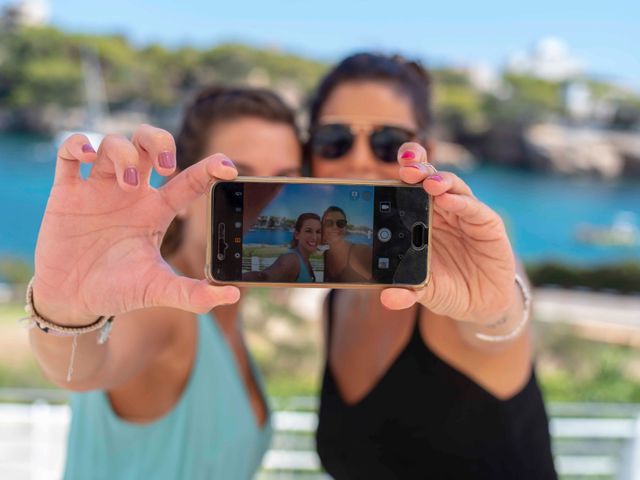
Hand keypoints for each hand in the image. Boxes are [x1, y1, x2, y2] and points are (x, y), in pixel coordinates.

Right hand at [32, 125, 239, 325]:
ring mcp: (99, 189)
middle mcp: (131, 193)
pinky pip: (69, 152)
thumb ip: (192, 293)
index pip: (189, 180)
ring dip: (123, 154)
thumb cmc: (118, 291)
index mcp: (157, 211)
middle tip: (165, 166)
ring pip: (113, 144)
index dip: (210, 167)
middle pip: (149, 144)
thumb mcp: (156, 289)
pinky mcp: (66, 191)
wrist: (72, 301)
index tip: (228, 167)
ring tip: (127, 183)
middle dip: (159, 141)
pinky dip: (77, 144)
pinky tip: (85, 156)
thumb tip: (232, 295)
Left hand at [379, 143, 515, 323]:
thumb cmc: (448, 288)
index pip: (409, 188)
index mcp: (420, 219)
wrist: (482, 303)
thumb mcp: (425, 291)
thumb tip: (387, 298)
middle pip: (429, 180)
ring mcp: (465, 215)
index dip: (402, 174)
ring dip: (440, 181)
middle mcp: (442, 211)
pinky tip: (448, 200)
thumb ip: (406, 291)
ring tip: (429, 184)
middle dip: (417, 170)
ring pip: (452, 188)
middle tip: (406, 169)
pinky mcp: (487, 224)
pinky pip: (474, 209)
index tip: (388, 168)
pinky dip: (461, 203)